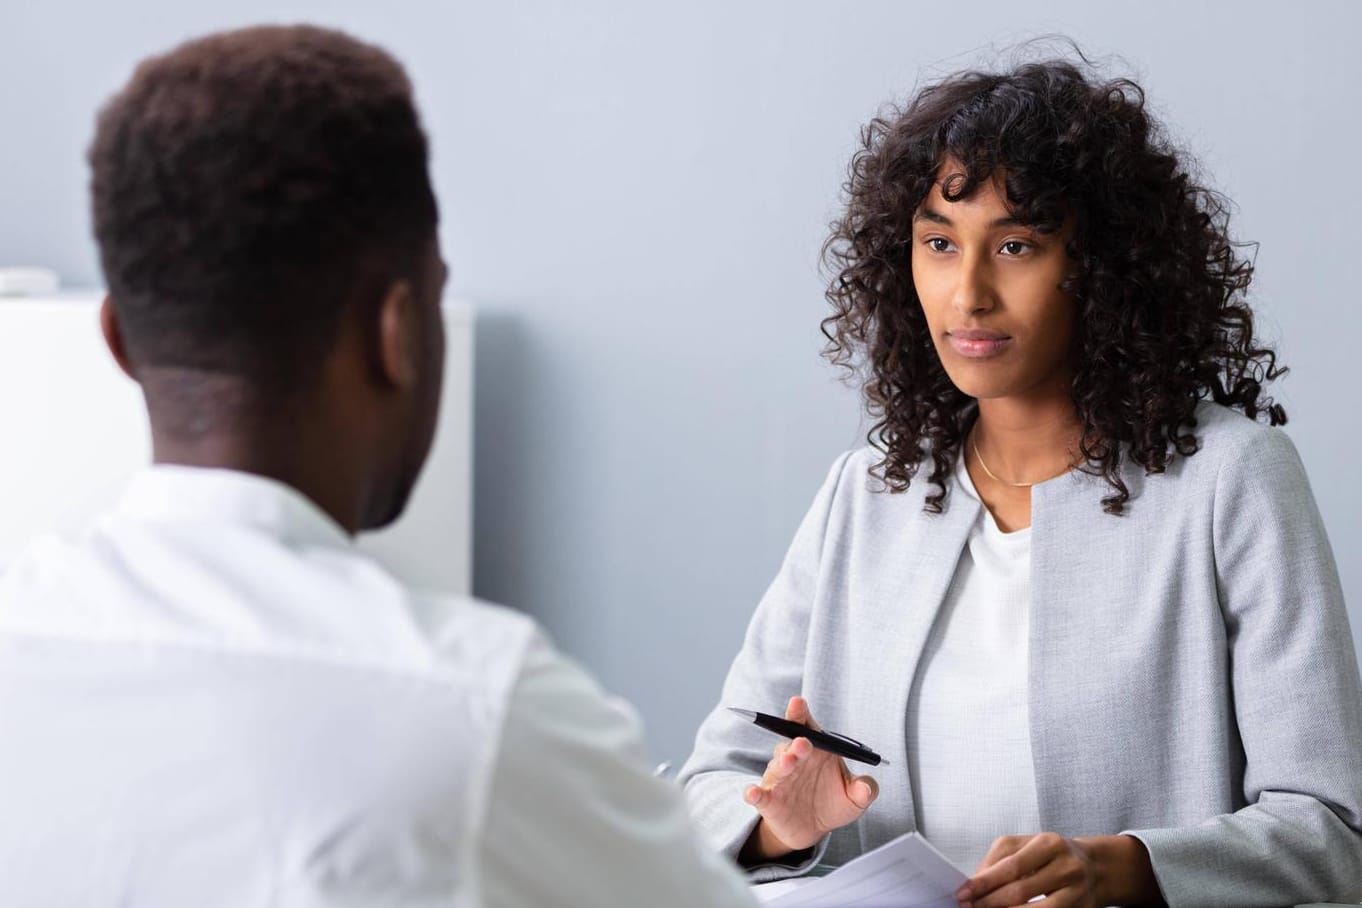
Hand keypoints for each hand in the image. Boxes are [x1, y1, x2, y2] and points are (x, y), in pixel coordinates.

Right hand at [739, 696, 878, 860]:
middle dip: (795, 741)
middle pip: (790, 744)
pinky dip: (753, 793)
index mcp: (815, 751)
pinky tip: (753, 793)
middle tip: (803, 741)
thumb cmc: (834, 803)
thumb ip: (864, 790)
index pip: (806, 726)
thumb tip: (867, 788)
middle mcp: (794, 761)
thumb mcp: (855, 798)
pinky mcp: (768, 802)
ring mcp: (779, 780)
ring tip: (788, 762)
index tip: (798, 703)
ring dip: (781, 764)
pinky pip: (758, 794)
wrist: (814, 830)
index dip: (800, 713)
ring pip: (776, 768)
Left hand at [955, 833, 1161, 907]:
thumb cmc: (1053, 855)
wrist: (1096, 868)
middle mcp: (1065, 866)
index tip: (963, 892)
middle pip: (1020, 889)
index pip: (1010, 865)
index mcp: (1048, 843)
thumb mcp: (1028, 846)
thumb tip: (974, 881)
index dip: (984, 882)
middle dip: (989, 901)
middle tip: (969, 907)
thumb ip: (1001, 859)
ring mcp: (1075, 891)